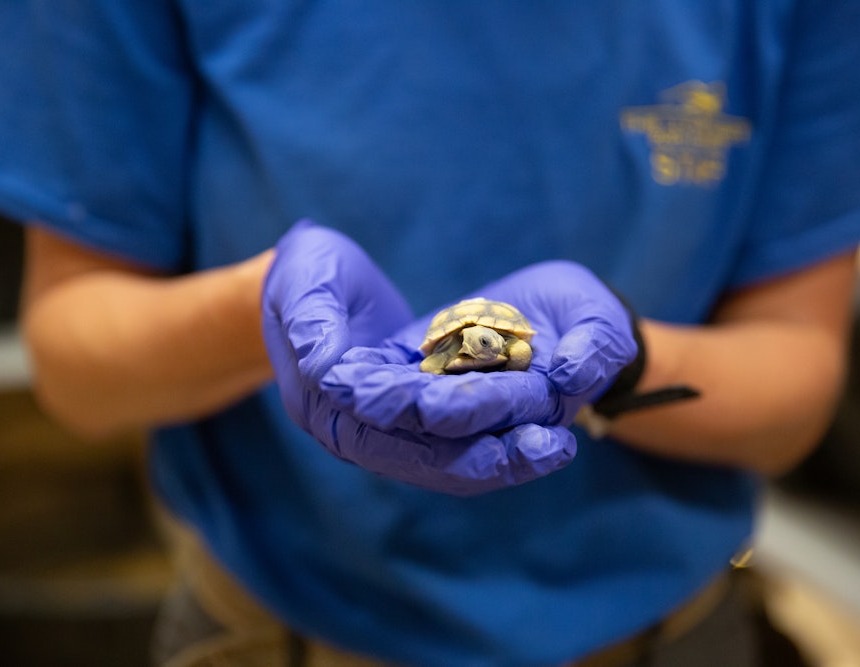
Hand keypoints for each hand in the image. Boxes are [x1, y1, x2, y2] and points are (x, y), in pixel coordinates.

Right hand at [261, 222, 579, 494]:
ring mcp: (391, 430)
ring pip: (452, 458)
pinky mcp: (422, 416)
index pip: (383, 420)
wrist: (316, 278)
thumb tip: (330, 368)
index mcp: (321, 403)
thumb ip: (311, 320)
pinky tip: (548, 431)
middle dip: (487, 452)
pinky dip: (502, 437)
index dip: (434, 412)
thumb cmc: (305, 270)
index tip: (483, 406)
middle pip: (427, 455)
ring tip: (558, 446)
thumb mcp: (301, 279)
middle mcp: (357, 431)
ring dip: (504, 456)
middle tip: (546, 444)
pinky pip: (464, 440)